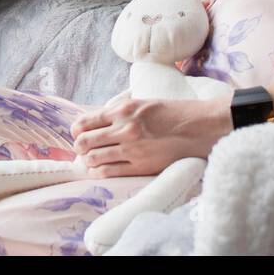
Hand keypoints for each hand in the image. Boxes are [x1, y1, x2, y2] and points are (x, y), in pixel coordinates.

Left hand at [68, 96, 232, 178]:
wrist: (197, 128)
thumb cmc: (172, 113)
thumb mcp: (142, 103)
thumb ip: (120, 111)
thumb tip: (97, 120)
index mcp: (123, 111)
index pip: (85, 122)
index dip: (76, 130)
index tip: (77, 133)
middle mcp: (124, 129)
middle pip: (85, 142)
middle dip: (79, 146)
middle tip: (82, 149)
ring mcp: (131, 149)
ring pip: (94, 158)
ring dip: (88, 160)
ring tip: (90, 160)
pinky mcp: (140, 166)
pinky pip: (110, 172)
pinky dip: (99, 172)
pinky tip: (99, 170)